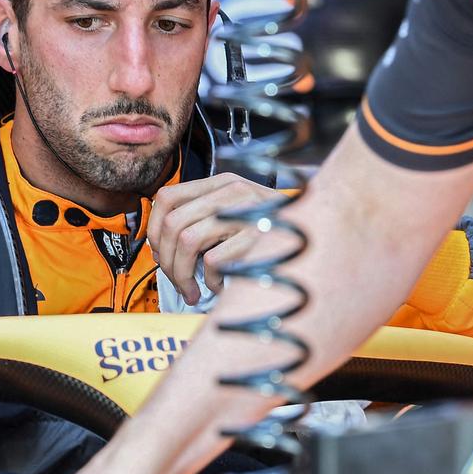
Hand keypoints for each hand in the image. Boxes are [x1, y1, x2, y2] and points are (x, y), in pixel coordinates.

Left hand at [148, 174, 278, 303]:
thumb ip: (203, 218)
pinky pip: (214, 260)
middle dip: (166, 261)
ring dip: (182, 275)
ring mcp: (245, 213)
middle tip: (176, 281)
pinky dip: (211, 280)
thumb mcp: (236, 211)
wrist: (318, 232)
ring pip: (187, 241)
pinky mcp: (257, 238)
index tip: (158, 253)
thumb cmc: (271, 231)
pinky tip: (219, 286)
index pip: (167, 197)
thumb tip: (162, 249)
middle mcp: (232, 192)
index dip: (153, 229)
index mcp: (222, 183)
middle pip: (172, 223)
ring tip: (192, 290)